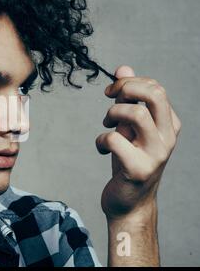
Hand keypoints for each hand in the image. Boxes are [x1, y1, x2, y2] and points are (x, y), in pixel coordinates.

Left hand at [96, 66, 181, 220]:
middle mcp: (168, 138)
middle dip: (126, 87)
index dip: (130, 82)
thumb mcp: (129, 128)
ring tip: (106, 124)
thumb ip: (128, 100)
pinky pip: (115, 141)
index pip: (156, 88)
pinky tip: (102, 149)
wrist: (130, 203)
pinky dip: (101, 140)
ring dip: (113, 113)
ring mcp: (156, 154)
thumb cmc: (129, 161)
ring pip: (137, 115)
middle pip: (155, 94)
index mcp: (169, 124)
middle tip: (109, 96)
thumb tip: (123, 68)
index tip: (111, 91)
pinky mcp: (139, 170)